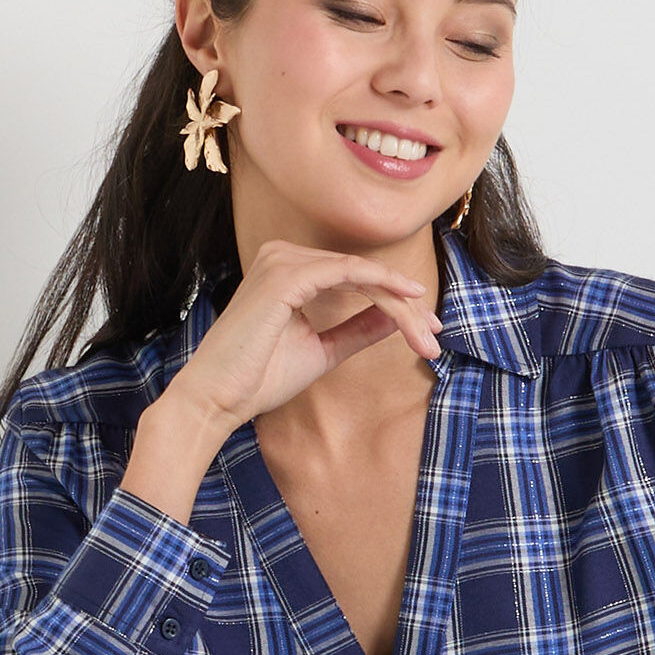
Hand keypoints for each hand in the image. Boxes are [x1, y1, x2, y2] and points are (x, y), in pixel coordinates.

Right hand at [159, 238, 442, 436]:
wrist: (219, 398)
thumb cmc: (259, 377)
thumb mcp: (323, 350)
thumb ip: (358, 329)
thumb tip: (396, 316)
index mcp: (289, 271)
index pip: (355, 280)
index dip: (397, 305)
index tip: (429, 333)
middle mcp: (283, 255)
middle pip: (362, 275)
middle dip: (405, 307)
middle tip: (436, 337)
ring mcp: (282, 260)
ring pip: (360, 274)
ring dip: (399, 304)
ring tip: (426, 335)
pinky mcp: (285, 274)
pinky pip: (347, 273)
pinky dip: (380, 287)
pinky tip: (407, 305)